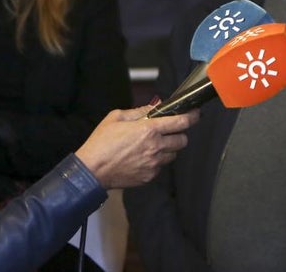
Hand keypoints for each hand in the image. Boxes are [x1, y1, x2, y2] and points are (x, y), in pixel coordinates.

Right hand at [75, 106, 199, 189]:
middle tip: (169, 132)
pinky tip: (143, 158)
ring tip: (152, 146)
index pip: (181, 122)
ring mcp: (153, 164)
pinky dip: (157, 162)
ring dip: (168, 149)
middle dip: (179, 134)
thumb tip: (155, 108)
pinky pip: (161, 167)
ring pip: (173, 154)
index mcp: (149, 130)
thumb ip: (139, 111)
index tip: (195, 114)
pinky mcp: (149, 176)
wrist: (90, 170)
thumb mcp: (116, 117)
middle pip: (183, 140)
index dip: (192, 116)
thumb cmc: (101, 143)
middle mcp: (155, 147)